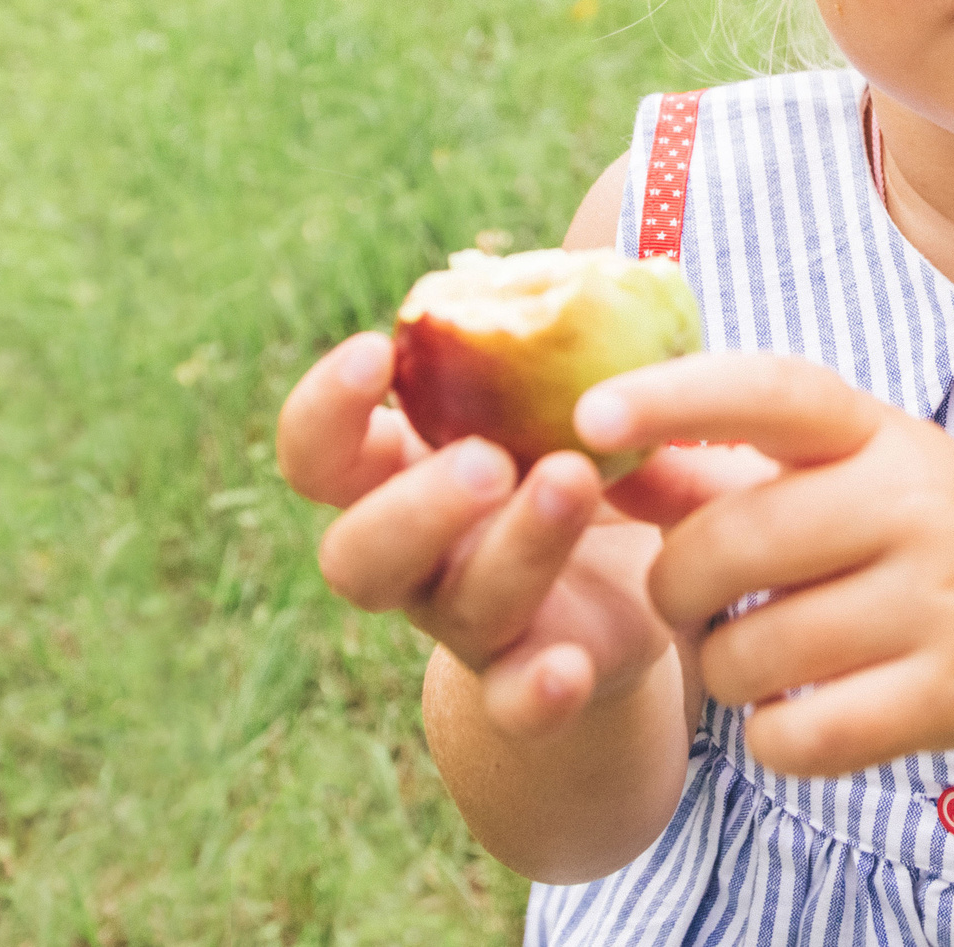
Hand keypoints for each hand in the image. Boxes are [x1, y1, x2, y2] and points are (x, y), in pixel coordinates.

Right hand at [274, 331, 775, 737]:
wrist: (636, 581)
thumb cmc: (580, 453)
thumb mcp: (569, 390)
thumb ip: (562, 337)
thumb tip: (612, 248)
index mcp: (396, 475)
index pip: (317, 453)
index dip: (326, 407)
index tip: (378, 349)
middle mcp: (413, 559)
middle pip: (356, 554)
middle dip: (414, 504)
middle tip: (486, 458)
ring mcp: (468, 624)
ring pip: (457, 606)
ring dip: (516, 547)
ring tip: (577, 481)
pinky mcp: (535, 679)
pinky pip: (516, 705)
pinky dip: (536, 693)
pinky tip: (571, 665)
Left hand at [574, 353, 953, 776]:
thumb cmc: (908, 526)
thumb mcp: (836, 473)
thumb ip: (714, 468)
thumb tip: (596, 460)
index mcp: (877, 430)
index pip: (773, 392)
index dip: (678, 398)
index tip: (591, 414)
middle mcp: (918, 501)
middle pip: (731, 546)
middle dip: (678, 585)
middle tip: (690, 598)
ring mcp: (940, 600)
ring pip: (752, 655)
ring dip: (724, 669)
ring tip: (759, 654)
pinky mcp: (947, 696)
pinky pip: (798, 737)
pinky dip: (771, 736)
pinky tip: (798, 710)